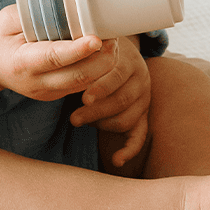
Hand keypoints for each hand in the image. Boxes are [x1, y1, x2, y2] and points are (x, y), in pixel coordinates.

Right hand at [0, 6, 118, 101]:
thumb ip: (36, 14)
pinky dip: (97, 70)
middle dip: (101, 59)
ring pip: (85, 84)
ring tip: (112, 42)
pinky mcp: (56, 94)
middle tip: (114, 37)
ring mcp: (47, 92)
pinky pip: (82, 85)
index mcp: (21, 63)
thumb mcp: (10, 19)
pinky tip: (103, 52)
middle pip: (77, 76)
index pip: (54, 58)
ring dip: (104, 65)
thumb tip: (67, 5)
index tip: (97, 39)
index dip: (78, 50)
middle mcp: (35, 83)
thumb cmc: (0, 36)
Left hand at [70, 35, 151, 166]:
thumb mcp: (93, 49)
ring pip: (127, 119)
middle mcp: (141, 80)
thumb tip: (66, 54)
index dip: (101, 88)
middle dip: (96, 111)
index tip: (83, 98)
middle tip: (73, 118)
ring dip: (102, 124)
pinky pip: (139, 136)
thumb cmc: (96, 53)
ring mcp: (143, 99)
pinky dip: (129, 150)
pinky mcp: (142, 116)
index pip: (118, 76)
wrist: (118, 53)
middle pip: (122, 100)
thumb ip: (84, 55)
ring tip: (77, 121)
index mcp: (129, 61)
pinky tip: (117, 160)